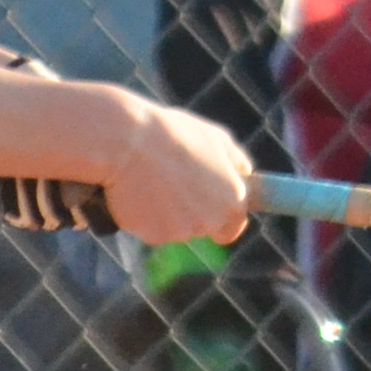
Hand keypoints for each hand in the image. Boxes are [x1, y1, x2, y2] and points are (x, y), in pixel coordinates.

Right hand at [92, 94, 253, 250]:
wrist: (126, 142)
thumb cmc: (171, 134)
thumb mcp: (214, 139)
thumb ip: (234, 162)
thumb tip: (244, 175)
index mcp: (232, 199)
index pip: (232, 227)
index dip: (221, 218)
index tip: (209, 206)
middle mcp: (211, 220)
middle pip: (202, 227)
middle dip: (190, 211)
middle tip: (172, 183)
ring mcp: (182, 231)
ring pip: (174, 228)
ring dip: (165, 211)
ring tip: (151, 179)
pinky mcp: (153, 235)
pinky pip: (149, 228)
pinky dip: (143, 214)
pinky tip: (135, 190)